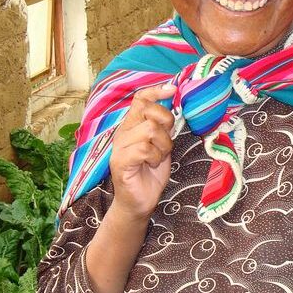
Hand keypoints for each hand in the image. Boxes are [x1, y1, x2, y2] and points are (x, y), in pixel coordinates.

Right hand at [108, 83, 175, 218]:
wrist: (139, 202)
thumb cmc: (150, 172)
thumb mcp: (161, 144)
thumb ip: (162, 126)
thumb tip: (173, 103)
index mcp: (131, 126)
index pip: (140, 99)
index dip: (156, 91)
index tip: (172, 90)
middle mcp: (123, 133)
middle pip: (149, 112)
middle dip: (166, 127)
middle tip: (164, 145)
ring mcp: (119, 147)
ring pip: (150, 130)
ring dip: (162, 146)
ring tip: (158, 158)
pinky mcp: (120, 161)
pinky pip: (144, 149)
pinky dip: (155, 157)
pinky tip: (152, 165)